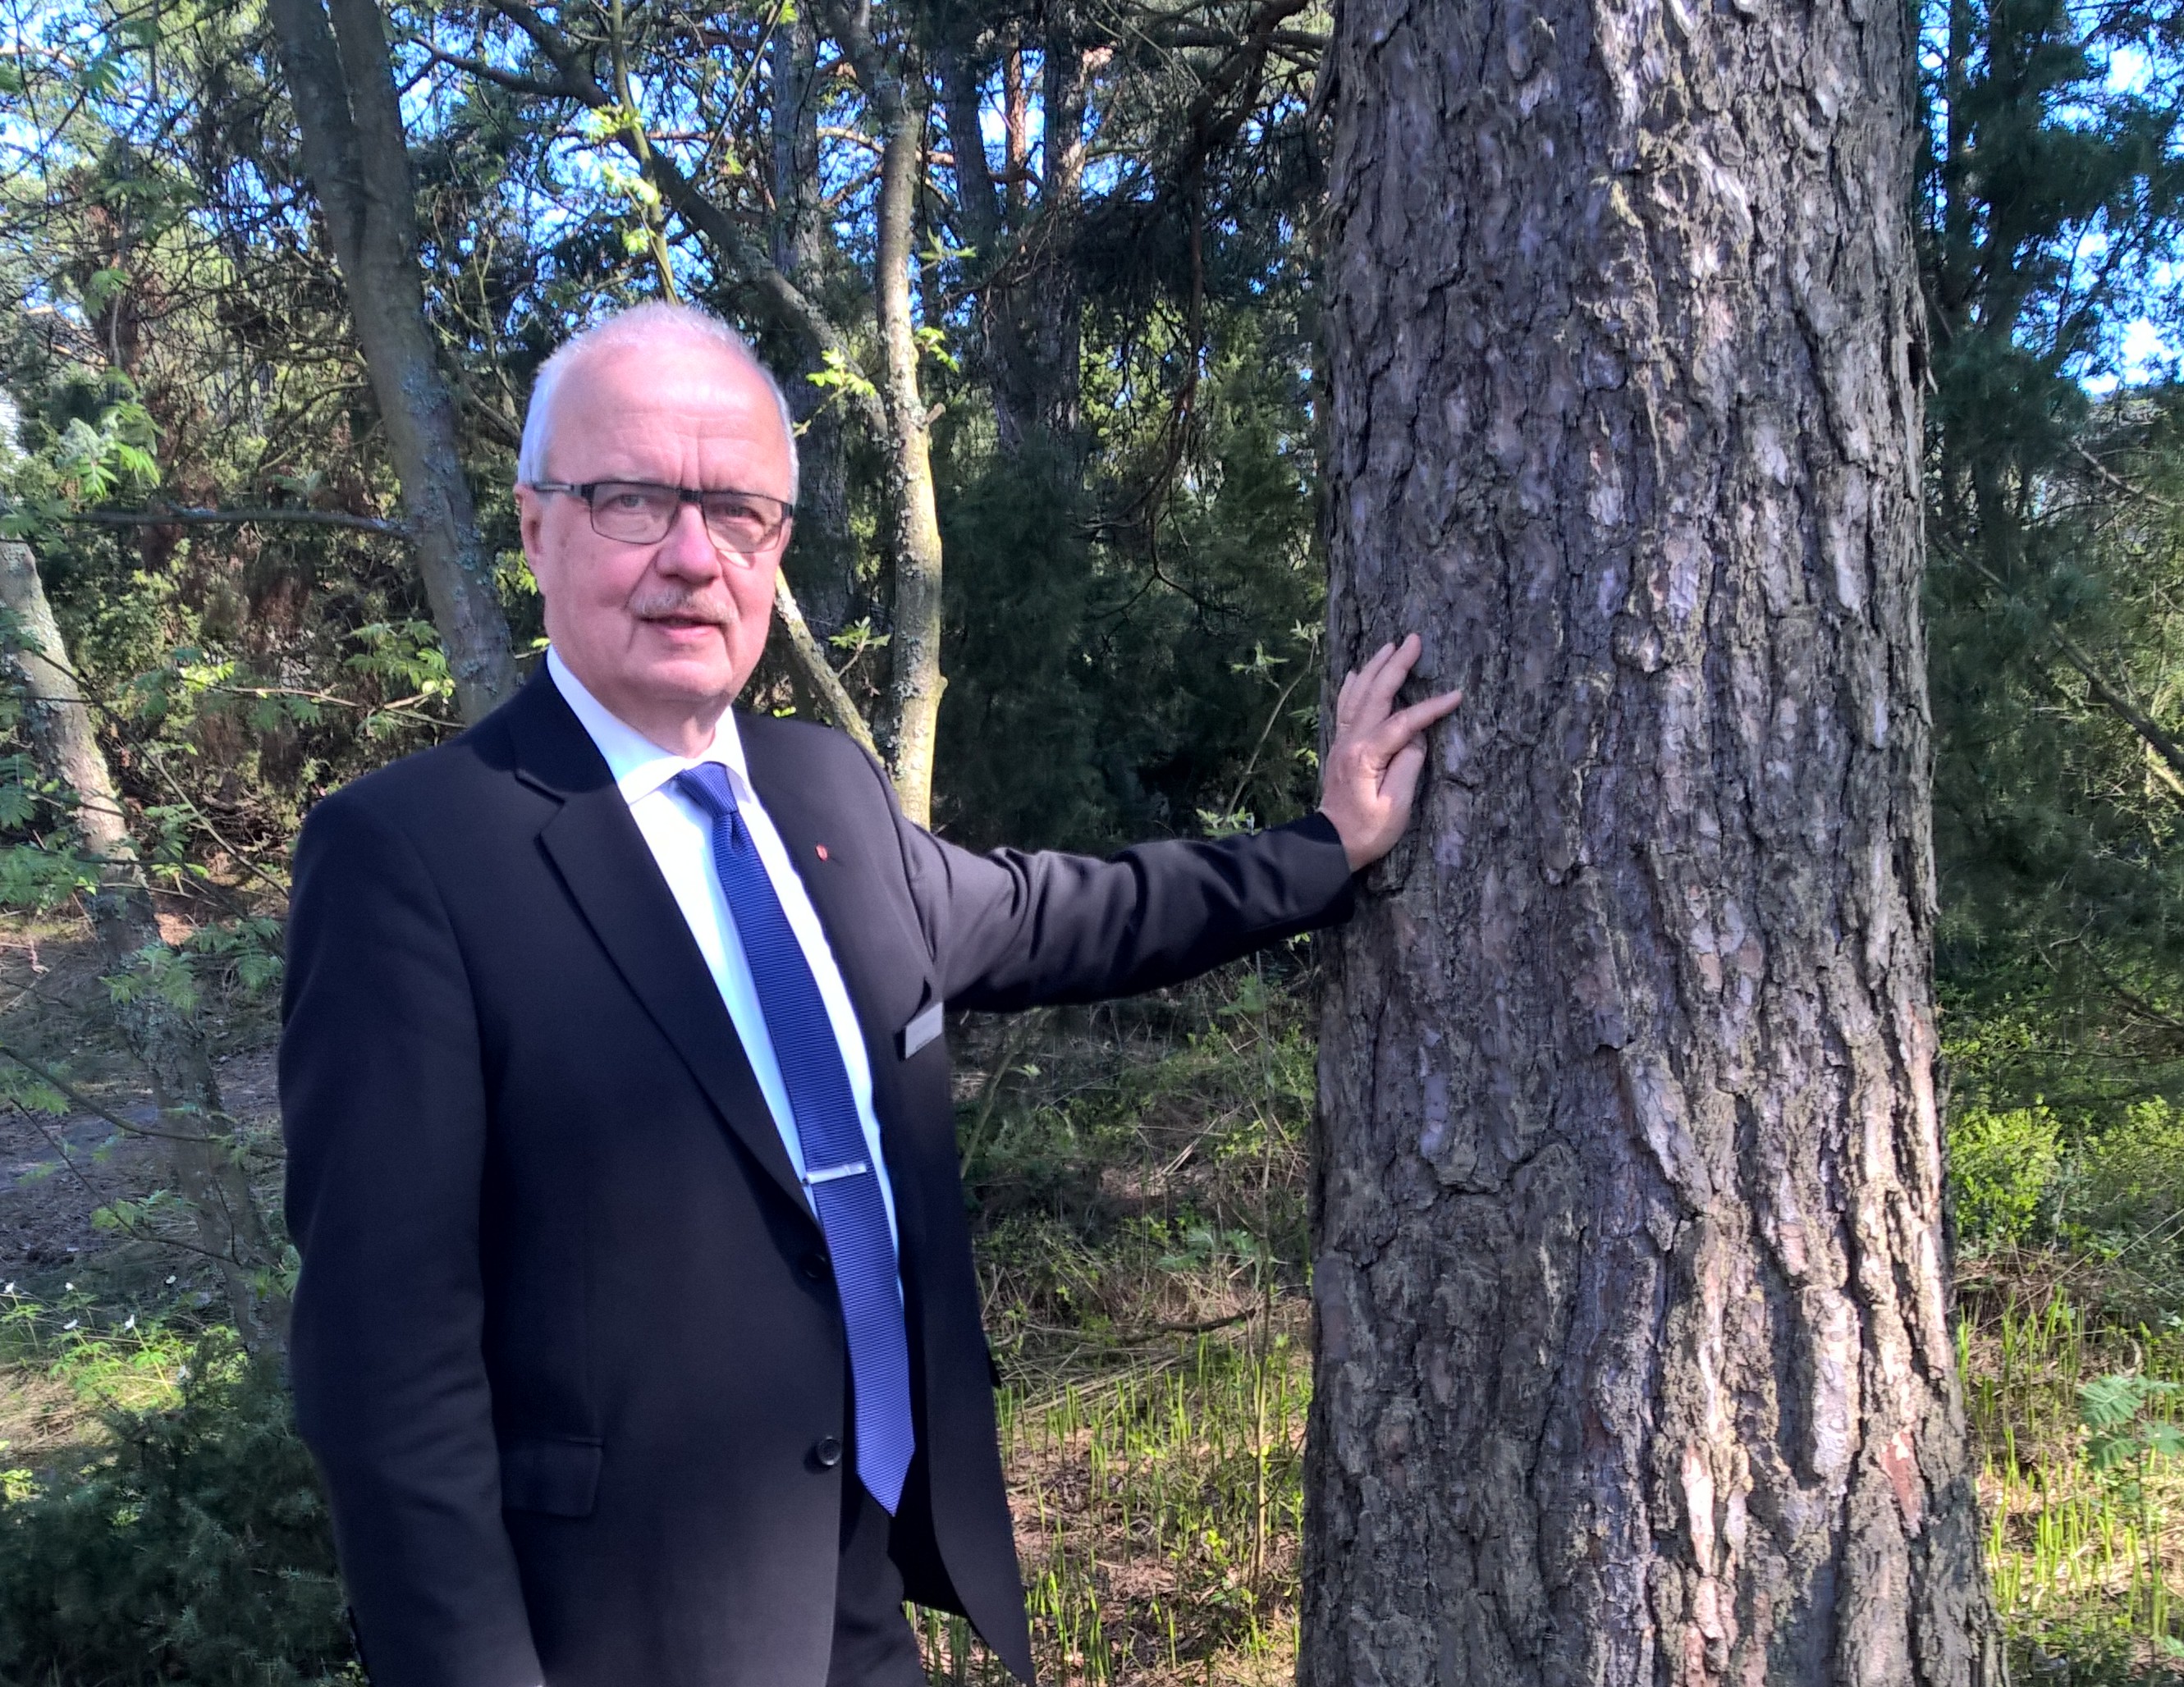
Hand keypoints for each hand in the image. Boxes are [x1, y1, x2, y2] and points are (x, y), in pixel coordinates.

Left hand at [1318, 634, 1462, 870]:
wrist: (1331, 843)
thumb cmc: (1368, 831)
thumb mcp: (1397, 806)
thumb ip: (1408, 766)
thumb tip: (1416, 737)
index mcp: (1366, 755)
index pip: (1403, 722)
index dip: (1430, 708)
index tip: (1456, 694)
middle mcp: (1351, 741)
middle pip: (1376, 694)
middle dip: (1397, 665)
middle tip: (1414, 639)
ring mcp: (1343, 741)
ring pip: (1358, 694)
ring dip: (1374, 667)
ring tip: (1391, 645)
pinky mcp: (1341, 746)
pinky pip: (1345, 707)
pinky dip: (1351, 686)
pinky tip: (1355, 671)